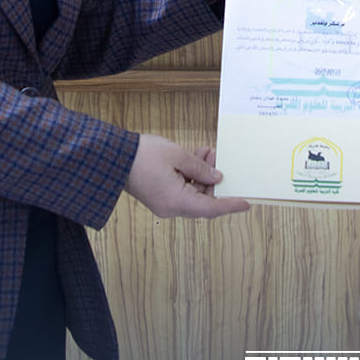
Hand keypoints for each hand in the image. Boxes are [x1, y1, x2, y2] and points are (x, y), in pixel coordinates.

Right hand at [124, 135, 251, 218]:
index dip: (230, 205)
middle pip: (203, 200)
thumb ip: (200, 169)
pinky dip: (190, 176)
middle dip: (214, 181)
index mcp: (177, 202)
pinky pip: (182, 190)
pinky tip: (196, 157)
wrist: (112, 156)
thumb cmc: (143, 155)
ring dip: (202, 175)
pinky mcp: (159, 196)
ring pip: (193, 193)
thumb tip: (216, 178)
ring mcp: (164, 203)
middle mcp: (171, 208)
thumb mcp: (178, 156)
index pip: (211, 208)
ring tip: (208, 152)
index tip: (246, 204)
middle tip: (220, 158)